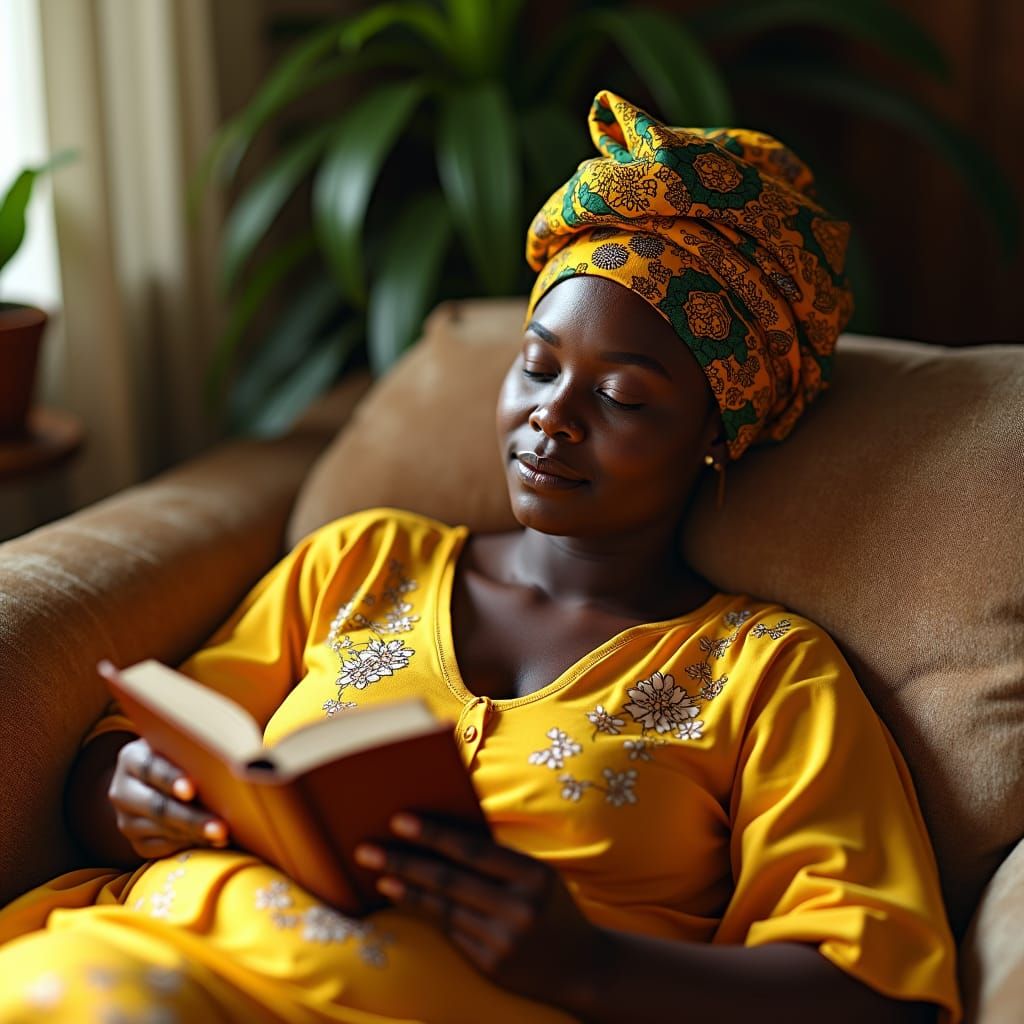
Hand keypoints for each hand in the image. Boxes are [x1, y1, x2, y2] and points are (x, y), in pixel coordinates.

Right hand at [108, 737, 228, 858]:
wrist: (158, 781)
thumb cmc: (181, 756)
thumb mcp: (179, 747)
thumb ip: (192, 750)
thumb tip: (229, 755)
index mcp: (131, 758)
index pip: (150, 768)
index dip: (171, 779)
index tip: (192, 790)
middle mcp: (123, 790)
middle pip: (156, 805)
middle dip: (190, 817)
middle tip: (220, 826)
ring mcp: (126, 819)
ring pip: (160, 829)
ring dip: (194, 834)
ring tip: (223, 836)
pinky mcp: (136, 842)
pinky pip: (160, 848)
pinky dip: (188, 845)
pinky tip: (211, 843)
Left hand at [354, 814, 607, 1009]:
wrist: (581, 967)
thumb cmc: (550, 906)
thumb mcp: (537, 875)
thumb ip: (498, 859)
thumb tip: (444, 832)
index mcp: (534, 876)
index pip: (474, 850)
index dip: (434, 835)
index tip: (399, 820)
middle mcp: (520, 909)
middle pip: (450, 880)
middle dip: (404, 861)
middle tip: (366, 848)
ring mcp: (504, 941)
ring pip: (443, 908)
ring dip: (405, 888)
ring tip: (376, 872)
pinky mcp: (491, 965)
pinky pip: (450, 932)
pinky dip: (424, 911)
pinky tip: (401, 896)